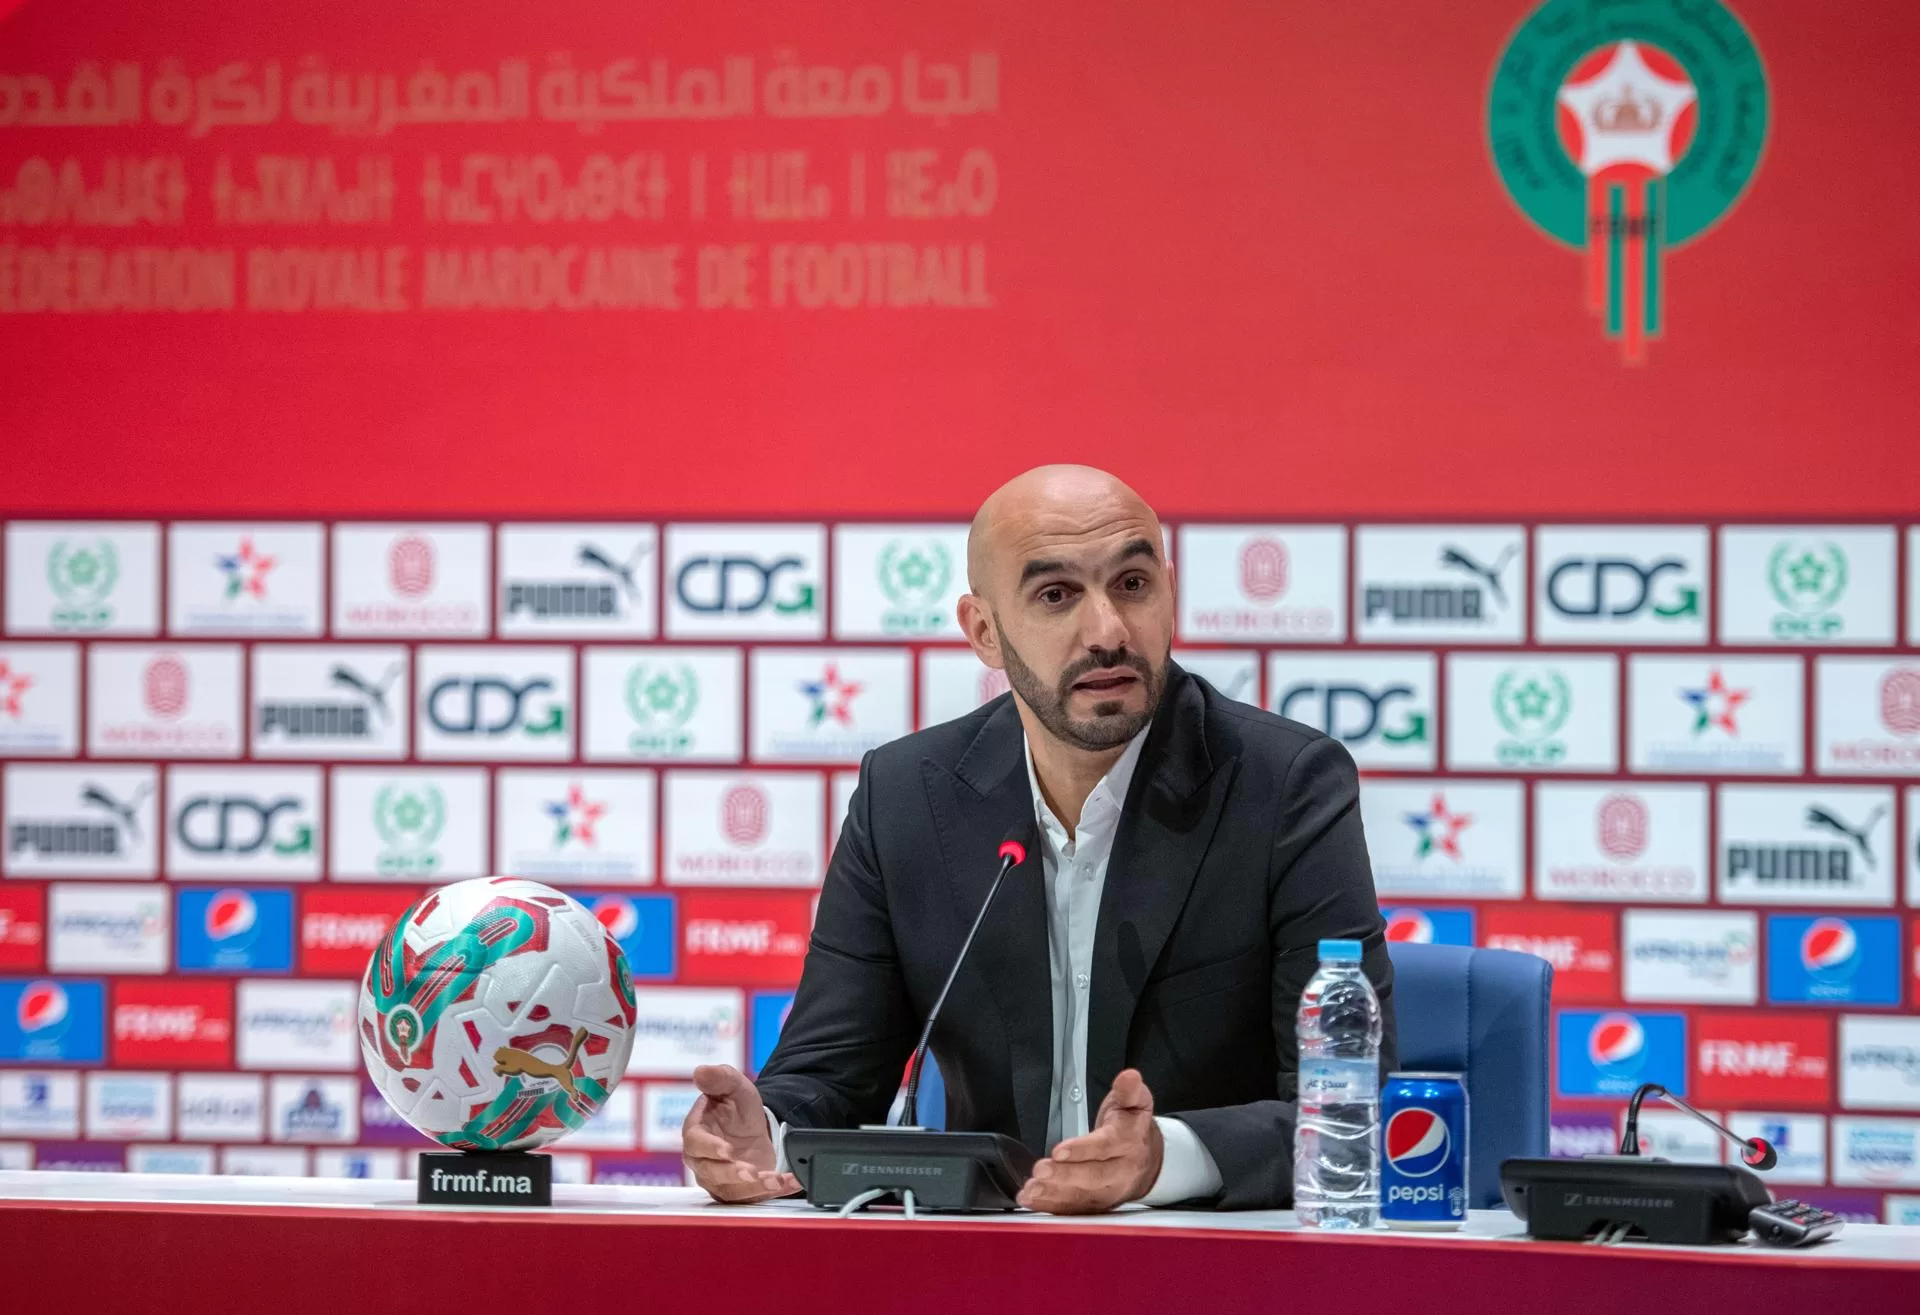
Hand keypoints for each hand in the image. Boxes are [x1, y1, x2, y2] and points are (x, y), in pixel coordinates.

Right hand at [681, 1064, 800, 1203]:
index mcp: (696, 1132)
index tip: (727, 1150)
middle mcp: (704, 1160)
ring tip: (774, 1179)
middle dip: (732, 1173)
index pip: (695, 1143)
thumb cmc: (738, 1108)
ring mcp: (720, 1179)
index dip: (710, 1148)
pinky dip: (774, 1189)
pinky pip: (754, 1196)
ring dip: (754, 1186)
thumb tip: (700, 1071)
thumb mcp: (734, 1086)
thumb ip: (719, 1078)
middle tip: (750, 1171)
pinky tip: (789, 1181)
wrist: (758, 1127)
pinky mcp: (739, 1192)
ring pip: (732, 1189)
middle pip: (711, 1172)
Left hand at [1016, 1068, 1164, 1213]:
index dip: (1082, 1149)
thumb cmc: (1132, 1129)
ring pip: (1081, 1196)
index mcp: (1129, 1142)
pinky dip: (1051, 1207)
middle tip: (1040, 1171)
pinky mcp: (1096, 1205)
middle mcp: (1120, 1171)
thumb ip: (1129, 1090)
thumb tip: (1129, 1077)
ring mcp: (1108, 1192)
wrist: (1150, 1162)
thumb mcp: (1134, 1103)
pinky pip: (1074, 1210)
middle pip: (1093, 1176)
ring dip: (1053, 1194)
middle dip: (1064, 1175)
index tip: (1059, 1150)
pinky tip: (1032, 1201)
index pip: (1106, 1147)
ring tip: (1031, 1189)